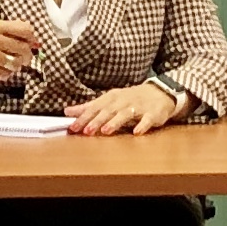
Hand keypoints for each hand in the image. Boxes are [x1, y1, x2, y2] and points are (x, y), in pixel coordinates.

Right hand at [0, 20, 40, 103]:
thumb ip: (10, 31)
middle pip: (24, 48)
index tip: (31, 43)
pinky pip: (8, 74)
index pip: (25, 29)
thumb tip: (33, 38)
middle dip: (27, 55)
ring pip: (17, 63)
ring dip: (15, 65)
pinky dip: (5, 73)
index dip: (32, 38)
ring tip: (6, 63)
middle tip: (24, 58)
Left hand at [66, 80, 185, 136]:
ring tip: (106, 131)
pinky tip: (137, 132)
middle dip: (97, 120)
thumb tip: (67, 112)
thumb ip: (88, 107)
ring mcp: (139, 107)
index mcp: (111, 98)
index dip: (83, 117)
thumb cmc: (129, 99)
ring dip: (115, 122)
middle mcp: (123, 101)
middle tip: (86, 131)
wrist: (159, 93)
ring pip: (125, 114)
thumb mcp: (108, 101)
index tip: (73, 127)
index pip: (95, 108)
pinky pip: (148, 119)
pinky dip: (142, 125)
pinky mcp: (153, 113)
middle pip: (108, 111)